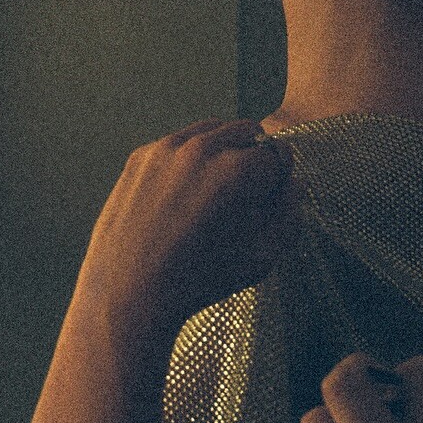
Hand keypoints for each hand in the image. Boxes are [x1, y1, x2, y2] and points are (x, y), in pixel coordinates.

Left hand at [72, 119, 296, 365]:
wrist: (130, 291)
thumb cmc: (201, 280)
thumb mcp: (262, 258)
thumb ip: (288, 215)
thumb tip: (293, 183)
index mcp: (238, 170)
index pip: (278, 153)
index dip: (279, 178)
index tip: (270, 197)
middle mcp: (203, 148)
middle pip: (247, 132)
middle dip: (254, 157)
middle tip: (246, 193)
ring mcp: (167, 148)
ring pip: (212, 131)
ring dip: (223, 151)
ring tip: (215, 191)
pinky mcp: (141, 155)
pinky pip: (179, 143)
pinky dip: (190, 159)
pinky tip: (184, 194)